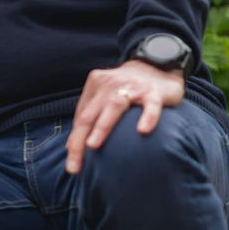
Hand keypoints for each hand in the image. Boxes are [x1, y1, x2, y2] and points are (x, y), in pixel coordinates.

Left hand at [65, 59, 184, 173]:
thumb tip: (73, 145)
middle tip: (74, 165)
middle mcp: (110, 85)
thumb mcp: (105, 95)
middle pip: (90, 114)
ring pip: (114, 106)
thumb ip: (91, 114)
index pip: (81, 118)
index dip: (73, 142)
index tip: (71, 166)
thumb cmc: (128, 87)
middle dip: (80, 141)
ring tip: (93, 146)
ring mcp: (133, 87)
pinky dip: (147, 117)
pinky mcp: (155, 92)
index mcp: (96, 86)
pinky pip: (151, 106)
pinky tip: (143, 131)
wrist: (158, 63)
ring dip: (102, 126)